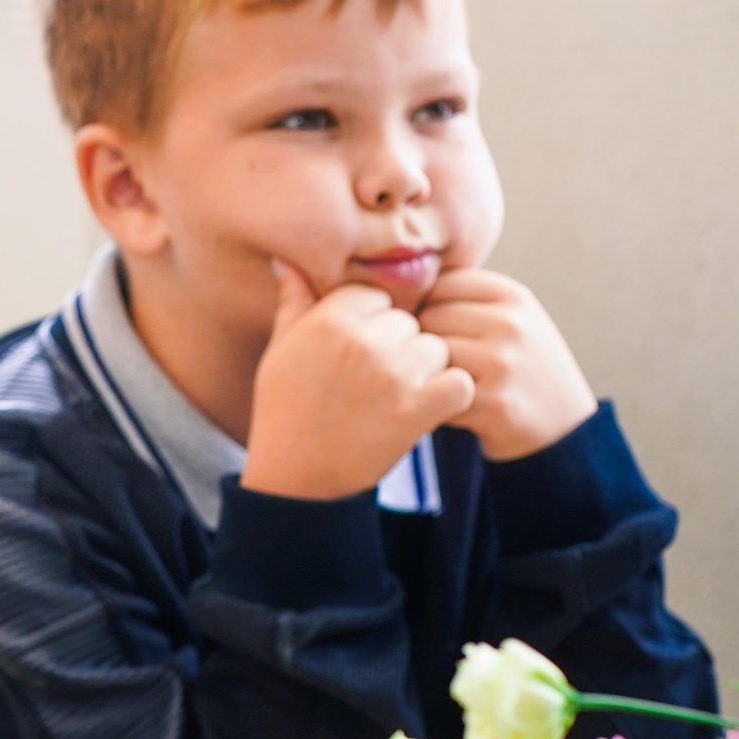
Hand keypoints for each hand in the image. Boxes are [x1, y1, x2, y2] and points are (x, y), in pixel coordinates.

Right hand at [241, 259, 474, 500]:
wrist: (296, 479)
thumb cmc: (285, 412)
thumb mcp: (279, 352)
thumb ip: (294, 302)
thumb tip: (289, 259)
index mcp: (328, 319)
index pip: (375, 297)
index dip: (370, 326)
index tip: (356, 355)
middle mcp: (362, 341)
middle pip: (409, 322)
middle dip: (398, 349)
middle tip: (373, 384)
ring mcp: (393, 376)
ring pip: (436, 349)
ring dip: (425, 372)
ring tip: (394, 399)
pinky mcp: (417, 410)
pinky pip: (458, 383)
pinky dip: (449, 398)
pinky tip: (423, 411)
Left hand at [418, 268, 594, 459]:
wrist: (563, 429)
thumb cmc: (523, 369)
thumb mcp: (514, 320)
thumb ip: (469, 299)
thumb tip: (403, 287)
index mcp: (514, 297)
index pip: (441, 283)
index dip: (431, 307)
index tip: (444, 331)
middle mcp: (511, 324)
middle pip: (429, 317)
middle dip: (426, 341)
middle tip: (444, 364)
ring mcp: (502, 363)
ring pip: (427, 355)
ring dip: (427, 372)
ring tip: (447, 383)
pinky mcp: (490, 403)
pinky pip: (434, 391)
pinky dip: (435, 401)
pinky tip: (454, 406)